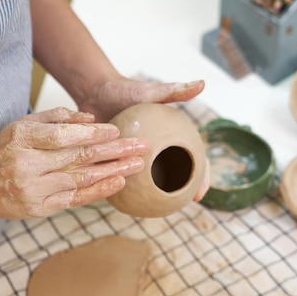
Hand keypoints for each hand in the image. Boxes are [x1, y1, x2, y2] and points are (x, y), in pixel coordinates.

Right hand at [0, 107, 148, 218]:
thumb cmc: (5, 150)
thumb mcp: (22, 125)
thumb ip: (55, 117)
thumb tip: (91, 119)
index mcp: (22, 139)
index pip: (63, 136)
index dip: (92, 134)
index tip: (117, 131)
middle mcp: (28, 165)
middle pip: (79, 157)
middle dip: (114, 151)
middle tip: (141, 145)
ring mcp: (34, 189)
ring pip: (82, 178)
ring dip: (114, 170)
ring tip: (137, 164)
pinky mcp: (40, 208)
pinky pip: (76, 199)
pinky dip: (99, 190)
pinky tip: (119, 182)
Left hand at [77, 76, 209, 200]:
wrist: (94, 92)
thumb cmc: (124, 90)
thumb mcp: (150, 92)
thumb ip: (174, 91)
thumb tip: (202, 84)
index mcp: (171, 137)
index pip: (193, 159)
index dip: (201, 177)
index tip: (199, 194)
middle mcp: (158, 151)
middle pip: (176, 175)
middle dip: (183, 192)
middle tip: (183, 205)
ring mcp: (137, 159)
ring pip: (151, 183)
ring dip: (157, 197)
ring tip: (157, 211)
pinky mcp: (115, 163)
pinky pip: (123, 179)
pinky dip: (127, 191)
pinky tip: (125, 204)